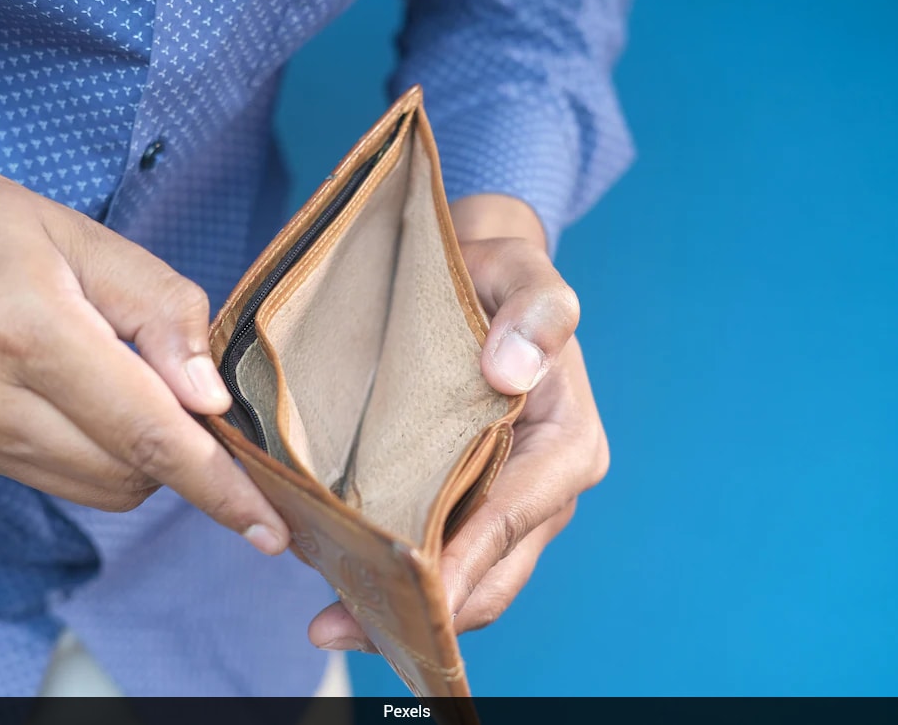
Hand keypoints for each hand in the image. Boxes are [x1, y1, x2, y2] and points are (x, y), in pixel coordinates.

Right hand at [0, 110, 289, 554]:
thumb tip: (211, 397)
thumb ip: (157, 310)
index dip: (218, 486)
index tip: (269, 527)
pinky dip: (97, 452)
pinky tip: (83, 396)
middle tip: (192, 395)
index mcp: (26, 328)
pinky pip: (58, 477)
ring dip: (140, 455)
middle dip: (183, 452)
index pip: (147, 433)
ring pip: (99, 486)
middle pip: (130, 472)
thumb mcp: (77, 233)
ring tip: (124, 380)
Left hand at [308, 193, 608, 649]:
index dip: (465, 565)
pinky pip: (443, 558)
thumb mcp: (522, 270)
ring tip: (329, 625)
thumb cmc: (496, 274)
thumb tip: (511, 370)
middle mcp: (545, 488)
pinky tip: (342, 590)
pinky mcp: (469, 503)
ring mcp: (507, 503)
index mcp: (567, 443)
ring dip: (404, 612)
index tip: (413, 597)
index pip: (514, 518)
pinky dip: (400, 584)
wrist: (475, 276)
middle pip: (492, 573)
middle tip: (339, 627)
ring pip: (466, 581)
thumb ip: (536, 310)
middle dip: (426, 612)